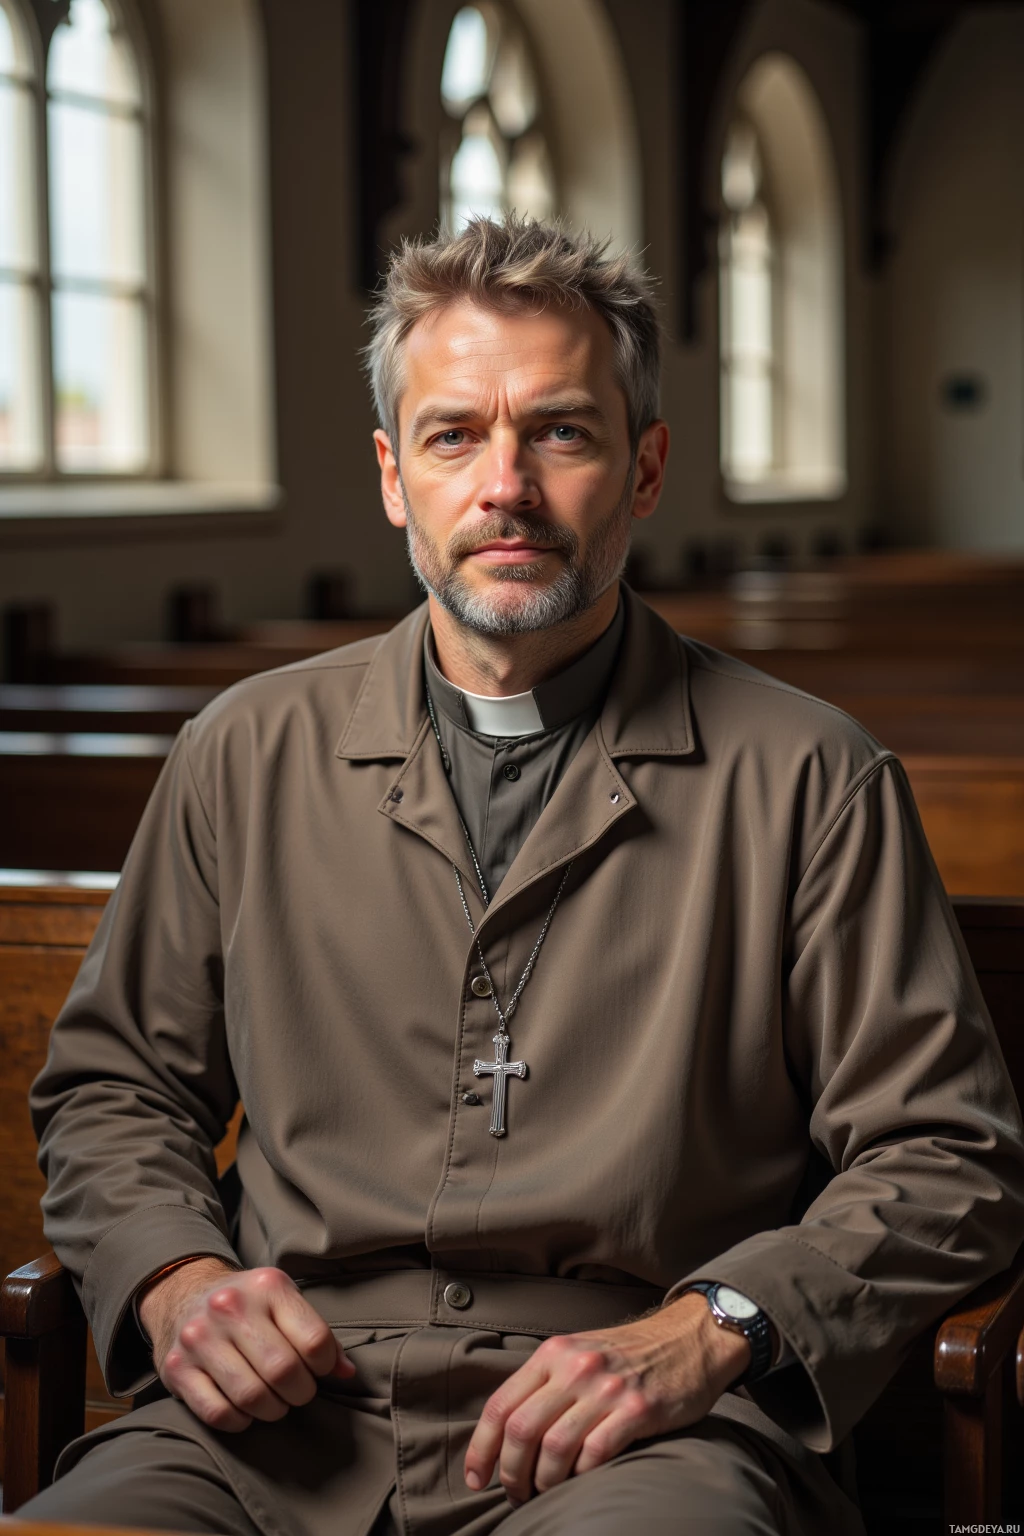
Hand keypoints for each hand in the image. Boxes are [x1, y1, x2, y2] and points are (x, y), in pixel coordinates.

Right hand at [138, 1258, 354, 1431]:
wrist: (184, 1294)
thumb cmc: (248, 1305)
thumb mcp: (284, 1302)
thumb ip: (317, 1335)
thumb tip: (347, 1373)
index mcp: (267, 1286)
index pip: (314, 1340)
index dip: (325, 1366)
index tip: (318, 1370)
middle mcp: (230, 1306)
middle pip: (283, 1371)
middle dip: (300, 1393)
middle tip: (298, 1392)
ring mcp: (199, 1337)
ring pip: (252, 1396)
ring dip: (273, 1410)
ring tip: (275, 1402)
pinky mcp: (177, 1368)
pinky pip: (218, 1413)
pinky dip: (240, 1421)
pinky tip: (246, 1410)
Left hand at [464, 1291, 749, 1505]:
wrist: (689, 1338)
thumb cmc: (629, 1354)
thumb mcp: (579, 1353)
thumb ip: (546, 1383)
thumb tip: (507, 1433)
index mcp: (553, 1353)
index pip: (501, 1405)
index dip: (481, 1449)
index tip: (476, 1478)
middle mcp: (575, 1367)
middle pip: (521, 1429)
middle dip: (511, 1472)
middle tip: (516, 1493)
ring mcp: (607, 1388)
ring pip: (555, 1446)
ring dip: (544, 1481)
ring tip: (547, 1493)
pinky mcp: (639, 1409)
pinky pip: (596, 1453)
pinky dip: (582, 1475)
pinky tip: (582, 1481)